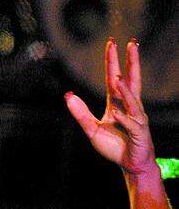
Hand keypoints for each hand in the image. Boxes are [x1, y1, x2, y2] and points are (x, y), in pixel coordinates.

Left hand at [64, 39, 155, 178]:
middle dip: (132, 62)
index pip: (114, 78)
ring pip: (132, 100)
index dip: (113, 61)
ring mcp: (137, 118)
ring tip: (118, 78)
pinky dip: (124, 118)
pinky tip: (117, 114)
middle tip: (132, 43)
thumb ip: (81, 114)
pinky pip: (132, 123)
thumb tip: (68, 95)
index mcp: (117, 103)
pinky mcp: (140, 132)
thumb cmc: (115, 146)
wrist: (131, 165)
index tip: (112, 43)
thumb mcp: (93, 130)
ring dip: (125, 90)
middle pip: (131, 80)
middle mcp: (129, 107)